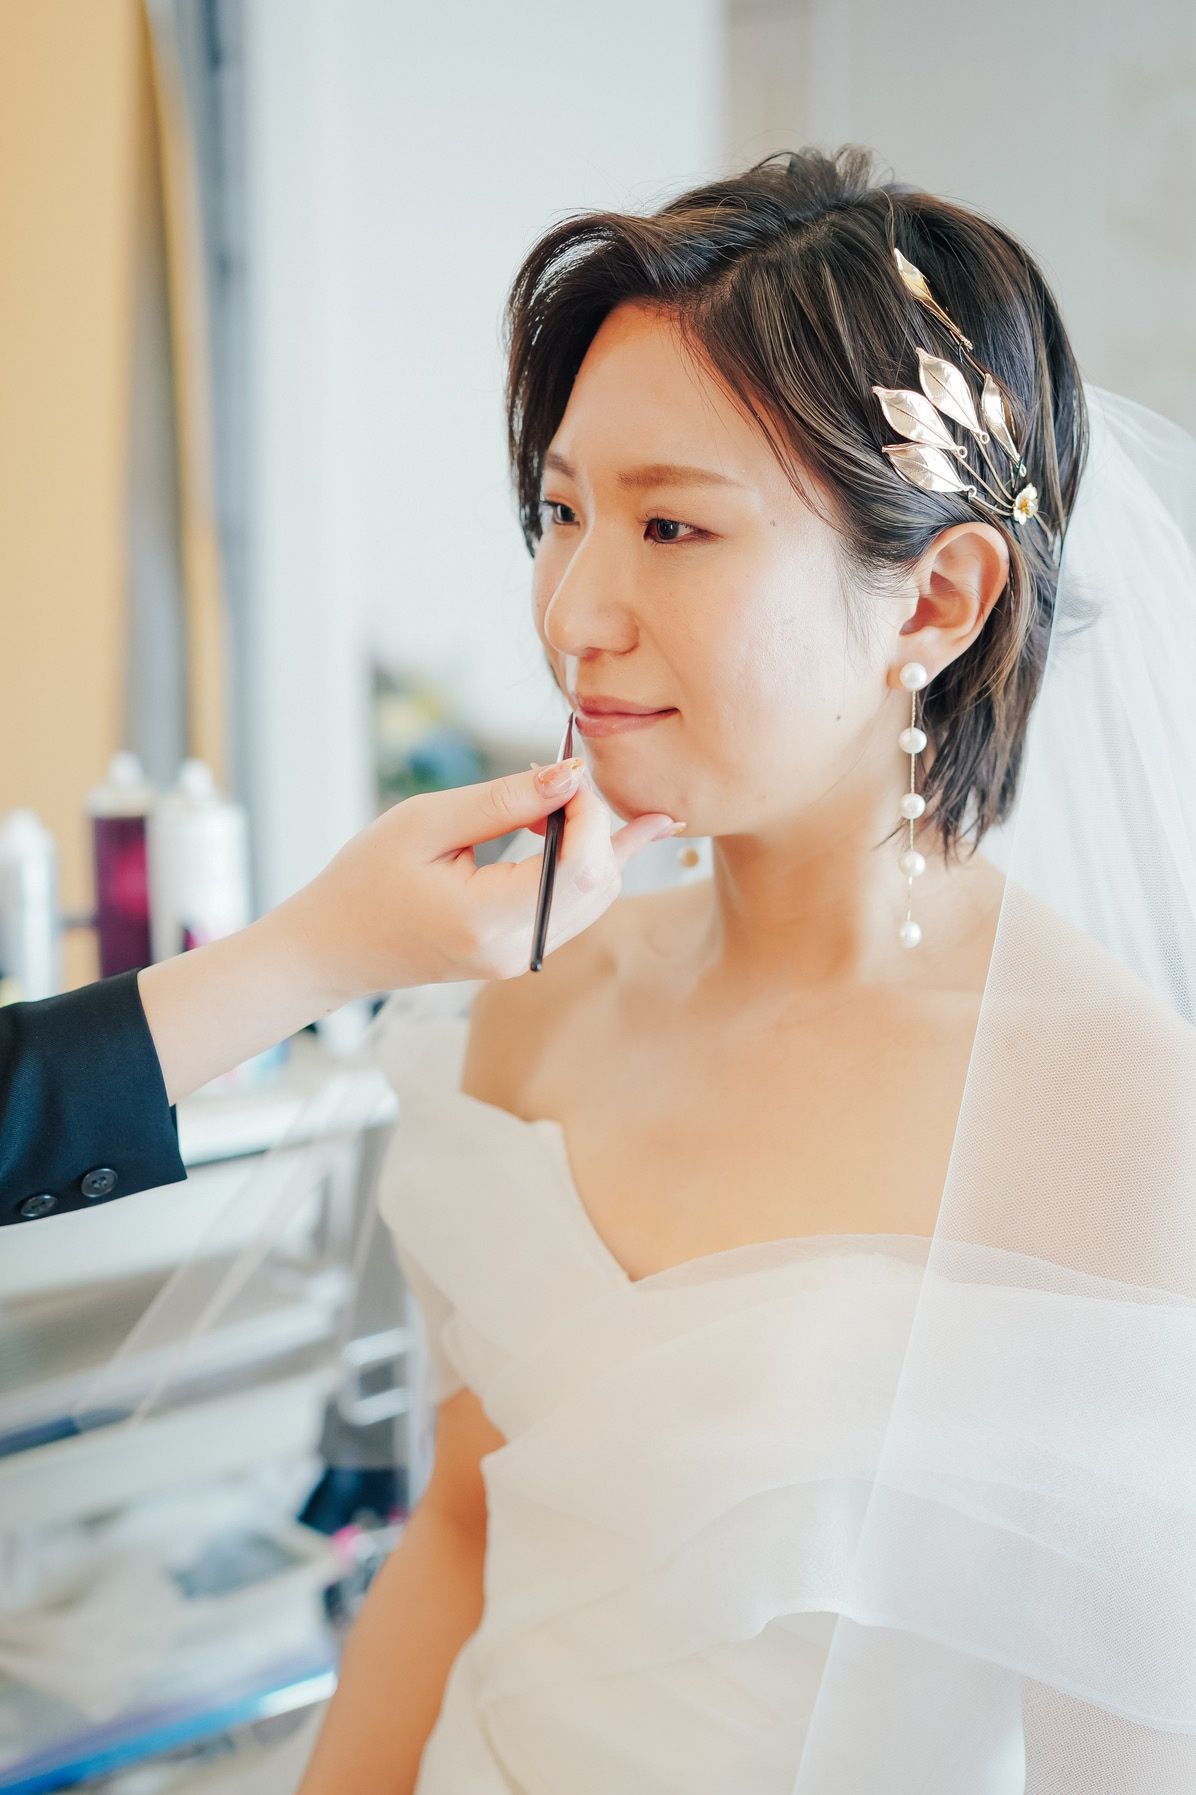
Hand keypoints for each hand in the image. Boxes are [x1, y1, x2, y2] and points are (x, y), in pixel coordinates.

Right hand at [275, 759, 681, 1000]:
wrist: (334, 948)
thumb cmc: (365, 879)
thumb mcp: (424, 824)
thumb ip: (502, 801)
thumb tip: (569, 776)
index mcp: (486, 918)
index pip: (578, 865)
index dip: (588, 813)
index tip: (565, 772)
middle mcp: (513, 949)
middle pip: (599, 883)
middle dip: (597, 824)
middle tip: (563, 780)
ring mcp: (520, 960)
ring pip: (596, 898)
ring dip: (597, 844)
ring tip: (576, 797)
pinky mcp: (519, 956)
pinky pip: (576, 910)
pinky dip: (586, 867)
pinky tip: (603, 832)